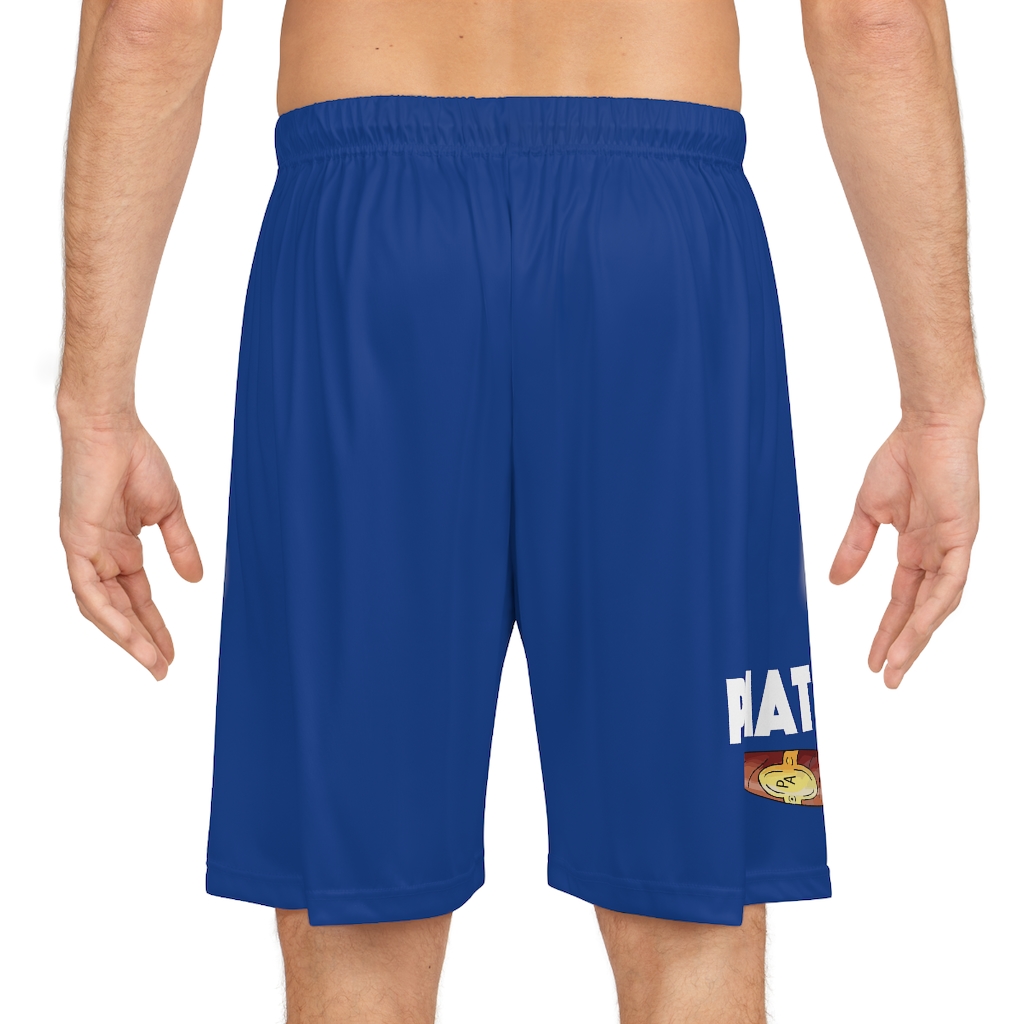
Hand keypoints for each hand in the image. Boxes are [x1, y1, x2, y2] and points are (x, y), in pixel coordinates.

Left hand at [59, 414, 202, 679]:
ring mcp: (86, 551)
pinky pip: (87, 590)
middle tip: (162, 670)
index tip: (173, 653)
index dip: (155, 627)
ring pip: (102, 609)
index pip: (138, 598)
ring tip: (151, 662)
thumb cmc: (137, 459)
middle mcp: (100, 556)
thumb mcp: (169, 512)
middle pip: (121, 611)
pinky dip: (108, 615)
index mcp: (121, 548)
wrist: (113, 429)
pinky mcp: (76, 542)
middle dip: (142, 642)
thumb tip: (195, 581)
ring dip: (127, 638)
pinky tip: (127, 635)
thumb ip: (181, 547)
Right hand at [829, 415, 979, 687]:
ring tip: (899, 664)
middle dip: (904, 646)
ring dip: (918, 636)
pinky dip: (936, 605)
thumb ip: (854, 547)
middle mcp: (938, 554)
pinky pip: (952, 580)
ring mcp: (952, 547)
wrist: (928, 425)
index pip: (901, 600)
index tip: (872, 660)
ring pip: (938, 604)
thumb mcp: (868, 511)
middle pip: (921, 612)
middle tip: (889, 680)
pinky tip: (921, 627)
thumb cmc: (902, 457)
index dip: (887, 631)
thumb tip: (835, 582)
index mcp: (917, 548)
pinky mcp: (962, 535)